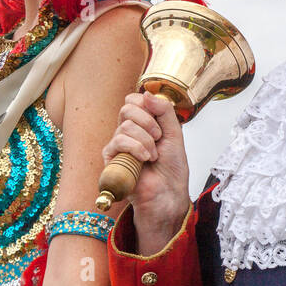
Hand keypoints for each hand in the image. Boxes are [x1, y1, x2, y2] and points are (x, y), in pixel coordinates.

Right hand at [102, 92, 190, 252]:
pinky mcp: (111, 159)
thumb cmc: (172, 167)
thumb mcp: (174, 132)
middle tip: (159, 137)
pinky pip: (118, 141)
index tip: (161, 122)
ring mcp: (118, 145)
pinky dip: (137, 148)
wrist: (168, 192)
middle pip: (127, 107)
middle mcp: (128, 131)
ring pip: (125, 125)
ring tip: (154, 155)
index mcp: (142, 123)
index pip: (134, 99)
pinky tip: (146, 159)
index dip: (147, 105)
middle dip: (148, 121)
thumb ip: (163, 110)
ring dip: (146, 139)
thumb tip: (146, 92)